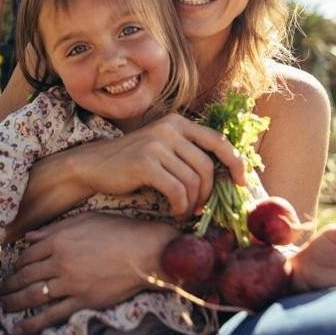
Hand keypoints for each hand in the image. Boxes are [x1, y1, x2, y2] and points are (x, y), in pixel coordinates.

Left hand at [0, 213, 178, 334]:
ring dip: (14, 303)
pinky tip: (19, 328)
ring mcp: (70, 283)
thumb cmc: (119, 230)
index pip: (27, 255)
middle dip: (9, 285)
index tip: (10, 271)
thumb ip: (55, 228)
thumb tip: (30, 236)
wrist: (145, 251)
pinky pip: (53, 315)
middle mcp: (60, 261)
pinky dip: (33, 323)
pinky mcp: (83, 301)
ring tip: (3, 308)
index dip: (15, 264)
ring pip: (33, 296)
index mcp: (59, 240)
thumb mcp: (85, 219)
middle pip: (26, 275)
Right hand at [76, 113, 247, 219]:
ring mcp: (157, 144)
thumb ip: (189, 152)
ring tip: (184, 211)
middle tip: (201, 207)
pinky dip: (180, 206)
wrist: (94, 164)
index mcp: (178, 122)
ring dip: (192, 203)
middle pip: (207, 166)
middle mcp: (169, 128)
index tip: (240, 183)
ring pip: (192, 181)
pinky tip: (174, 212)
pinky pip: (177, 190)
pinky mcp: (145, 163)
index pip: (218, 140)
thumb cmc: (133, 161)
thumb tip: (225, 174)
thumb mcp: (163, 147)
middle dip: (208, 192)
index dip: (235, 162)